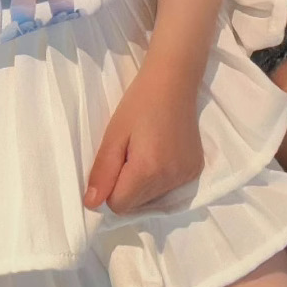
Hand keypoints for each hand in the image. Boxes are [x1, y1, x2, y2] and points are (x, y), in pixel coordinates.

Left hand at [83, 64, 203, 214]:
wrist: (173, 81)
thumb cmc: (139, 103)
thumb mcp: (113, 134)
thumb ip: (102, 172)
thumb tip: (91, 204)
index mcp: (148, 170)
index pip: (119, 205)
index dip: (110, 186)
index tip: (115, 160)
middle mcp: (171, 179)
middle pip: (136, 204)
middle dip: (127, 185)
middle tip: (130, 151)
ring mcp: (187, 176)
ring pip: (152, 199)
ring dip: (143, 183)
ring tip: (146, 149)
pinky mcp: (195, 170)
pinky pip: (169, 188)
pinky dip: (160, 178)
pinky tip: (161, 152)